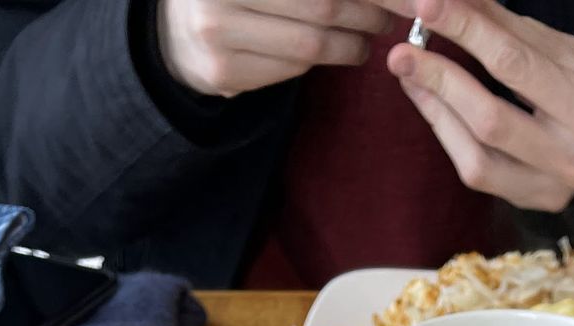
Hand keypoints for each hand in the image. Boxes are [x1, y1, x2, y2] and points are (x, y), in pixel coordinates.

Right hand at [158, 0, 393, 97]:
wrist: (176, 29)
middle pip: (323, 3)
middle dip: (370, 10)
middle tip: (396, 14)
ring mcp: (218, 31)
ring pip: (310, 43)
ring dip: (353, 42)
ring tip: (371, 34)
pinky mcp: (223, 71)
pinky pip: (291, 68)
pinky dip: (322, 60)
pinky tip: (338, 50)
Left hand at [381, 0, 573, 212]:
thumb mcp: (564, 47)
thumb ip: (508, 28)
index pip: (512, 62)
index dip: (466, 31)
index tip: (427, 5)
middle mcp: (570, 153)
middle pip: (490, 117)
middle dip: (440, 79)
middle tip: (402, 52)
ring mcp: (550, 187)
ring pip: (477, 154)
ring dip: (436, 109)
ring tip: (409, 73)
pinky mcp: (531, 202)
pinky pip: (477, 172)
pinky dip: (447, 134)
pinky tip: (430, 103)